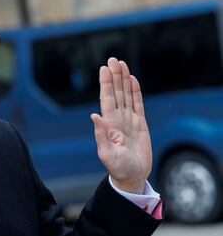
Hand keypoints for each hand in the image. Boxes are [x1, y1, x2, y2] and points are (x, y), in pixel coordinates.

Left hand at [91, 57, 151, 193]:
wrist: (131, 176)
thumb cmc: (117, 167)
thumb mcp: (106, 153)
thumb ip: (101, 134)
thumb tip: (94, 115)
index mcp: (108, 123)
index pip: (107, 98)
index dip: (106, 83)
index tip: (104, 68)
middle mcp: (117, 118)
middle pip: (116, 92)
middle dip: (115, 76)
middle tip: (113, 59)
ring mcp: (129, 119)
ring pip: (126, 94)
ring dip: (124, 79)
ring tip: (122, 64)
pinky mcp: (140, 123)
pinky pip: (138, 104)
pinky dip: (135, 91)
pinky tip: (133, 80)